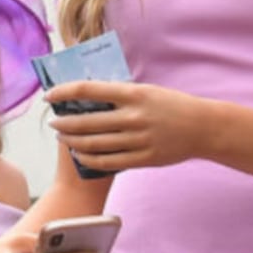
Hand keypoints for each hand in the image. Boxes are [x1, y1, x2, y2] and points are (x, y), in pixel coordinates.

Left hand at [45, 81, 212, 172]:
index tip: (49, 96)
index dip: (64, 92)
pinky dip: (90, 158)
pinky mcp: (144, 158)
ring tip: (63, 138)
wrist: (203, 127)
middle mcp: (134, 116)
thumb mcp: (147, 91)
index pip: (88, 90)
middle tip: (53, 123)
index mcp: (133, 94)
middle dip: (64, 123)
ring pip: (94, 143)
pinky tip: (81, 154)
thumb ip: (119, 94)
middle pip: (87, 121)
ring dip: (73, 141)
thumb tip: (87, 95)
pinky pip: (109, 161)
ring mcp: (139, 139)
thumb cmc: (172, 105)